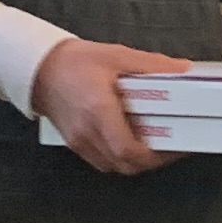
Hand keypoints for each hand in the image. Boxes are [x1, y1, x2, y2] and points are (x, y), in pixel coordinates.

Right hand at [32, 38, 191, 173]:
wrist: (39, 68)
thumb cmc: (74, 62)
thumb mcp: (117, 56)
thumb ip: (152, 65)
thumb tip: (182, 70)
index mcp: (98, 110)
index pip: (127, 149)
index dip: (157, 154)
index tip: (178, 146)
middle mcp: (87, 131)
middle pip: (125, 165)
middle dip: (154, 161)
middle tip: (174, 146)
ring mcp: (79, 141)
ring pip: (115, 167)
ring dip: (137, 161)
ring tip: (157, 144)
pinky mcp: (76, 144)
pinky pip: (103, 161)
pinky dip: (121, 158)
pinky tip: (133, 141)